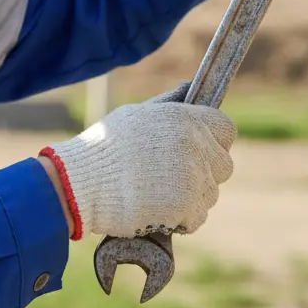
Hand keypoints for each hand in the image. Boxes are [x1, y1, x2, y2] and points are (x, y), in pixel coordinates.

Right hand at [37, 85, 235, 239]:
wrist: (80, 183)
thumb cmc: (104, 148)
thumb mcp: (134, 114)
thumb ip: (167, 103)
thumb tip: (188, 88)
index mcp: (184, 118)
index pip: (226, 130)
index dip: (214, 143)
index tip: (199, 153)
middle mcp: (195, 144)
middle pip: (223, 166)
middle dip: (204, 174)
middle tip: (173, 179)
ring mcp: (194, 177)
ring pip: (211, 194)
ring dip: (191, 198)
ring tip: (157, 194)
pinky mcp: (186, 206)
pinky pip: (197, 218)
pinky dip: (181, 220)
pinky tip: (156, 210)